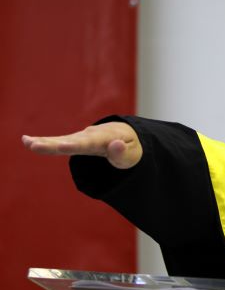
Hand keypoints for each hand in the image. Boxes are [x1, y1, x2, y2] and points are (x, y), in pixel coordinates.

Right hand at [22, 122, 142, 168]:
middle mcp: (91, 135)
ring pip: (62, 140)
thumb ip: (123, 152)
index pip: (89, 143)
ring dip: (45, 142)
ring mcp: (82, 136)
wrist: (126, 135)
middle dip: (53, 144)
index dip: (76, 145)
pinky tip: (27, 140)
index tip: (62, 146)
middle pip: (71, 141)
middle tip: (35, 146)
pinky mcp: (75, 140)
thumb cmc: (131, 148)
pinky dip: (44, 141)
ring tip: (27, 143)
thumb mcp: (133, 154)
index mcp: (106, 138)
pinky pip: (59, 141)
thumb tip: (115, 145)